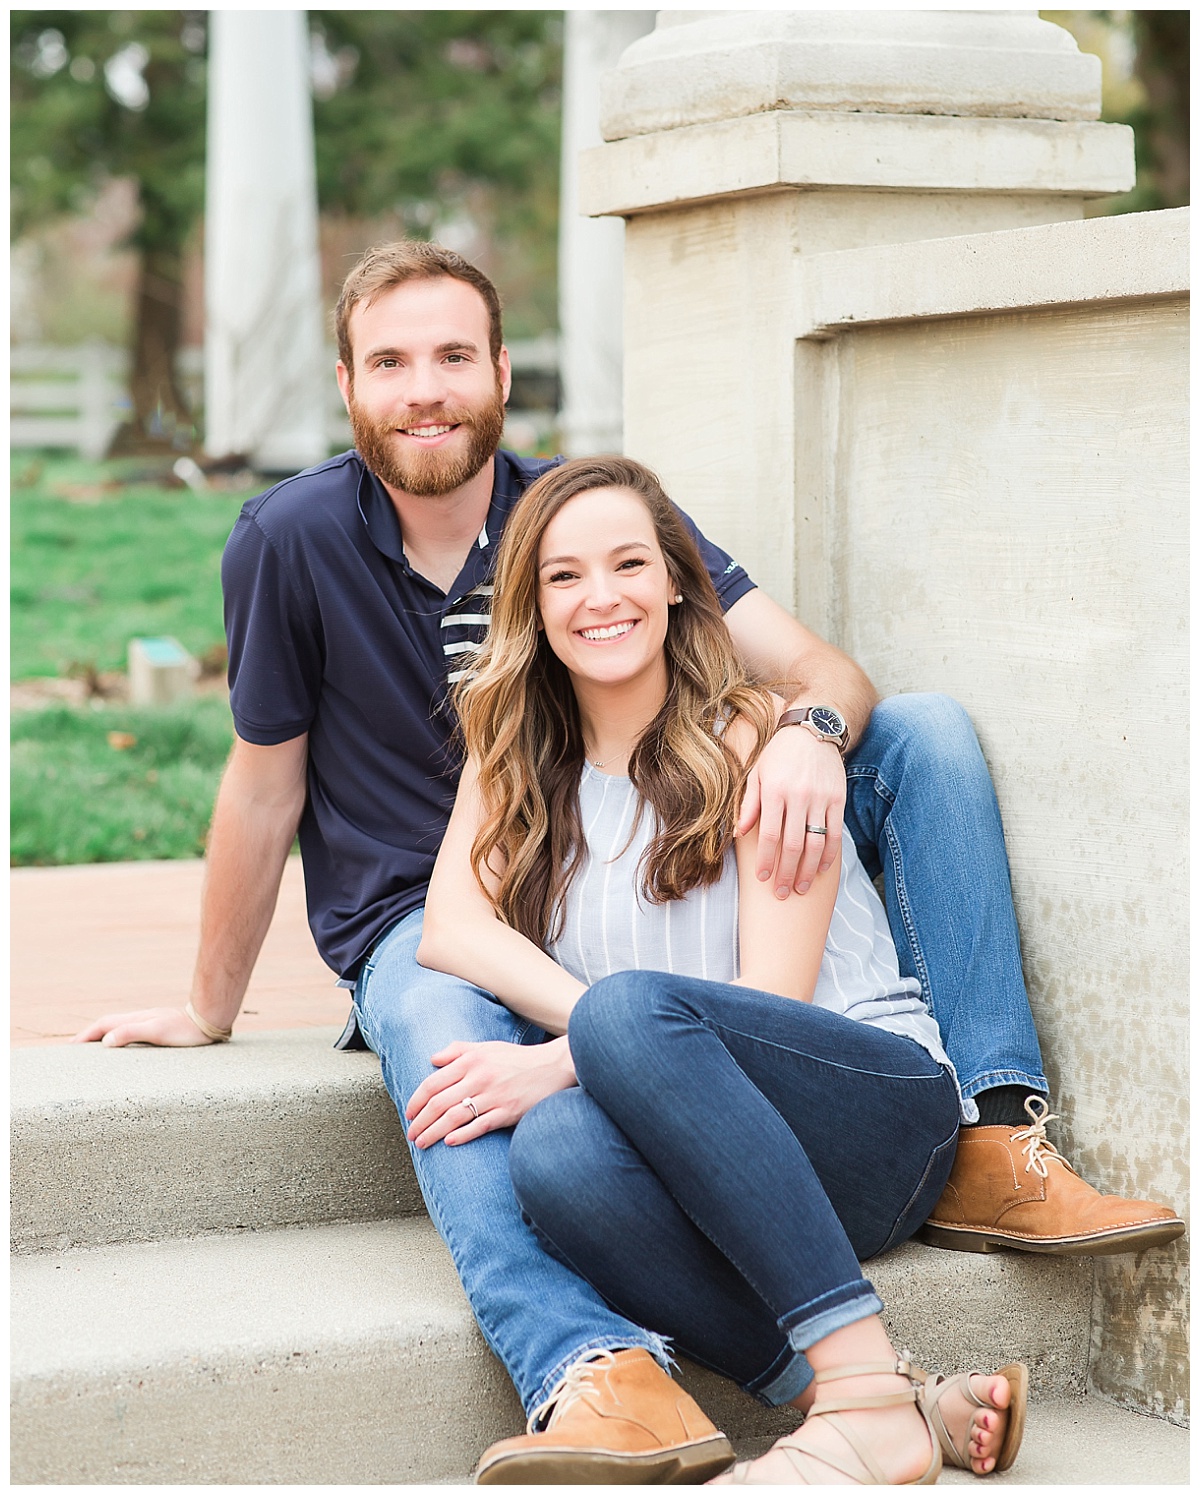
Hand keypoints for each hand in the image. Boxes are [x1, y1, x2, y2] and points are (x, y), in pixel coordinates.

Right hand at [72, 1006, 217, 1046]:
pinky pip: (132, 1032)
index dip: (87, 1034)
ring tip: (95, 1048)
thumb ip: (131, 1033)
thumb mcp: (156, 1032)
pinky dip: (121, 1038)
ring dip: (105, 1036)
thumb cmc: (184, 1029)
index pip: (104, 1025)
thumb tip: (106, 1042)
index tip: (71, 1046)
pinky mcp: (160, 1028)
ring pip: (120, 1027)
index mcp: (135, 1019)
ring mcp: (150, 1022)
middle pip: (109, 1024)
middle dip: (91, 1034)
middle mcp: (140, 1018)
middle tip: (77, 1047)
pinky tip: (125, 1047)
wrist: (208, 1021)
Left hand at [405, 1037, 576, 1148]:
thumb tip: (432, 1058)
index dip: (416, 1100)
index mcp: (471, 1060)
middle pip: (439, 1103)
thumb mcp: (487, 1047)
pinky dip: (462, 1135)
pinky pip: (479, 1125)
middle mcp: (479, 1077)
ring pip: (454, 1117)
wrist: (554, 1066)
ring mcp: (494, 1095)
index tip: (408, 1113)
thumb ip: (459, 1050)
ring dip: (433, 1133)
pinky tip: (449, 1142)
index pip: (433, 1083)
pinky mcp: (508, 1111)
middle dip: (420, 1121)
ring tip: (422, 1143)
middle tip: (411, 1134)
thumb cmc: (517, 1058)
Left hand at [737, 724, 845, 896]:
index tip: (762, 878)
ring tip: (802, 888)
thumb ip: (749, 804)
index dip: (765, 859)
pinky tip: (823, 868)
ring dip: (809, 870)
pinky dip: (830, 854)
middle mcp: (798, 796)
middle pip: (793, 844)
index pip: (768, 834)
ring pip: (816, 843)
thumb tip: (739, 833)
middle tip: (782, 893)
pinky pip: (835, 833)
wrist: (812, 729)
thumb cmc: (778, 754)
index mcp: (774, 791)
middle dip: (787, 873)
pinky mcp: (838, 799)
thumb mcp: (757, 774)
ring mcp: (820, 798)